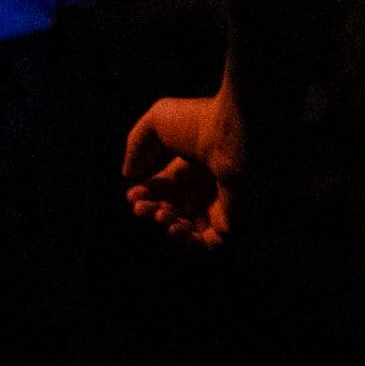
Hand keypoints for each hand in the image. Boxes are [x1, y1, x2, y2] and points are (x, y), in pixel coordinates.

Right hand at [123, 92, 244, 251]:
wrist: (235, 133)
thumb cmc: (198, 122)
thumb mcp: (157, 122)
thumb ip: (136, 146)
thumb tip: (129, 176)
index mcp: (192, 162)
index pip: (164, 186)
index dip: (145, 193)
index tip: (132, 194)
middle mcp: (207, 185)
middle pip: (173, 208)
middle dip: (151, 210)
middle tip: (140, 208)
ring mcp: (220, 205)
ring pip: (187, 228)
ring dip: (167, 225)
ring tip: (159, 215)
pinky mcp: (232, 224)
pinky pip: (207, 244)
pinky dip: (187, 242)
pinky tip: (173, 227)